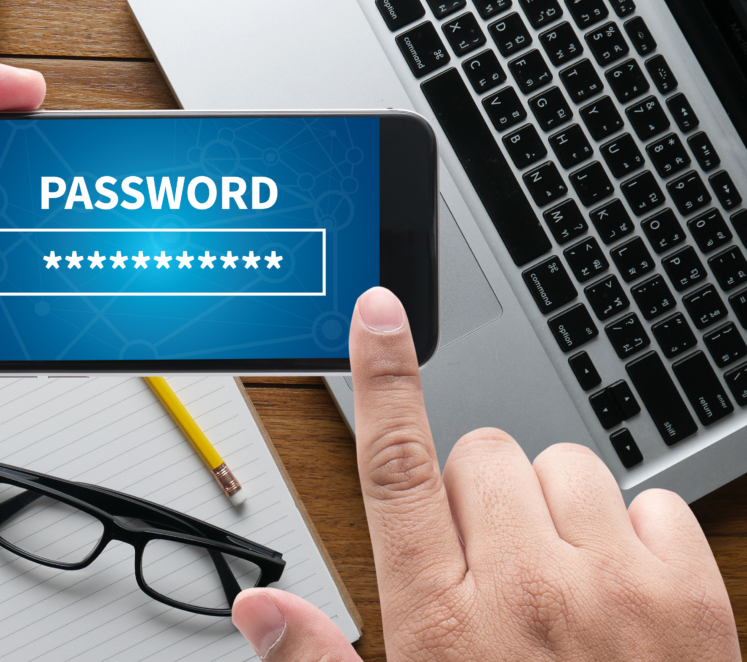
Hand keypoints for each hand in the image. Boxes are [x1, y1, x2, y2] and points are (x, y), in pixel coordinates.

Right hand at [233, 286, 739, 661]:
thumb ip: (319, 661)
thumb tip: (255, 608)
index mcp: (439, 620)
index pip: (394, 468)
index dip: (382, 378)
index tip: (378, 313)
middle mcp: (521, 590)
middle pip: (480, 454)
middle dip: (480, 493)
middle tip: (493, 563)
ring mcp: (608, 587)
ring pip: (562, 466)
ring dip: (556, 506)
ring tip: (559, 578)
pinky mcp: (685, 594)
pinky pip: (650, 500)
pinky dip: (636, 534)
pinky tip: (621, 590)